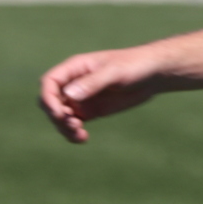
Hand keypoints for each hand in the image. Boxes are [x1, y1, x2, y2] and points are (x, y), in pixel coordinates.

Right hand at [38, 47, 166, 143]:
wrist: (153, 74)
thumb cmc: (134, 65)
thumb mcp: (115, 72)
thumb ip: (93, 83)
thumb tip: (69, 95)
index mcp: (75, 68)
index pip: (49, 82)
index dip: (49, 99)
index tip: (60, 114)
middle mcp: (74, 83)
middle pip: (51, 102)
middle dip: (57, 116)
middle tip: (74, 126)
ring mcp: (81, 98)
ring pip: (60, 116)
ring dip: (64, 128)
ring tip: (80, 134)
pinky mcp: (91, 111)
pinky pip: (74, 124)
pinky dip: (74, 133)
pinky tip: (83, 138)